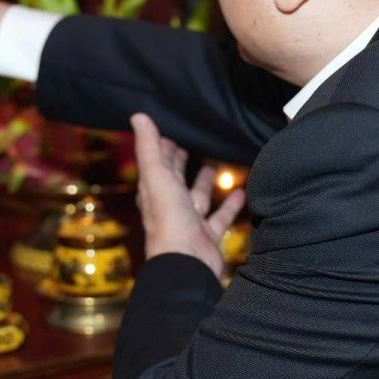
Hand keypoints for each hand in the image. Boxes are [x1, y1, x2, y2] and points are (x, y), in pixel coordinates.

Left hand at [130, 113, 246, 277]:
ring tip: (216, 164)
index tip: (169, 135)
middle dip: (180, 163)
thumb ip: (149, 147)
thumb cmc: (169, 219)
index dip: (161, 150)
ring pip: (199, 197)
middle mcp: (171, 206)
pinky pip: (220, 217)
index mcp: (155, 192)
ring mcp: (190, 222)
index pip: (157, 165)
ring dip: (206, 182)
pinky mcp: (208, 236)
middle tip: (190, 144)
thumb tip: (138, 115)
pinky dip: (230, 206)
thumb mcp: (157, 176)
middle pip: (176, 180)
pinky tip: (241, 192)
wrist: (187, 262)